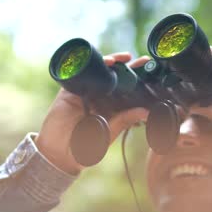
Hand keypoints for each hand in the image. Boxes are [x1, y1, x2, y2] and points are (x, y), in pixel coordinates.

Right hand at [35, 53, 149, 174]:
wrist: (60, 153)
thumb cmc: (85, 148)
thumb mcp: (108, 133)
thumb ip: (124, 120)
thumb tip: (146, 112)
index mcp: (112, 109)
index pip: (128, 92)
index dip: (139, 82)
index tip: (152, 74)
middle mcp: (100, 99)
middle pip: (116, 78)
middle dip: (129, 68)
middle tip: (143, 60)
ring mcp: (85, 93)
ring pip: (100, 73)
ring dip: (113, 63)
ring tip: (125, 58)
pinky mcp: (71, 90)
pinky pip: (82, 74)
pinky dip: (92, 65)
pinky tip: (104, 62)